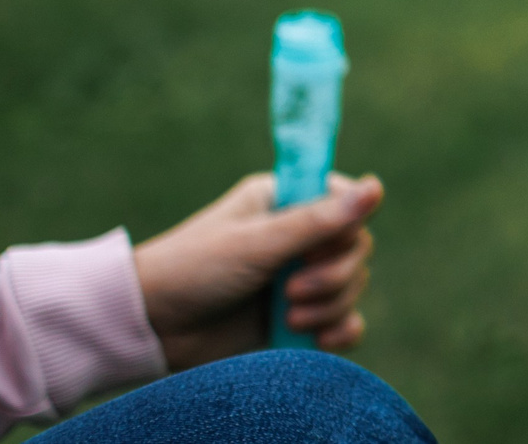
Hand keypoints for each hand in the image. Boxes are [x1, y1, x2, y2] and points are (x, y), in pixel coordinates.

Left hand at [132, 172, 382, 368]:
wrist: (150, 330)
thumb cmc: (193, 271)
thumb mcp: (256, 243)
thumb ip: (318, 220)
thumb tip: (377, 187)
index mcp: (287, 201)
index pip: (349, 205)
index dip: (343, 230)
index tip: (310, 249)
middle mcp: (298, 237)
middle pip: (356, 250)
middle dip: (333, 276)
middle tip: (291, 291)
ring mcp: (299, 278)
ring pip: (352, 286)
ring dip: (329, 306)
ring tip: (286, 319)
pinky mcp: (297, 318)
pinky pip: (345, 321)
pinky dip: (340, 331)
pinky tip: (321, 340)